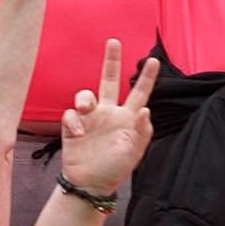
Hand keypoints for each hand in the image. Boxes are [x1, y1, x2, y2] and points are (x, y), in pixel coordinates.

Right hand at [54, 42, 158, 195]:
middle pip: (109, 80)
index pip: (139, 93)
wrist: (89, 183)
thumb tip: (145, 109)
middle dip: (111, 61)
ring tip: (85, 109)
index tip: (154, 60)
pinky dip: (73, 121)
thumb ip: (142, 131)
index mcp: (127, 118)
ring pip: (85, 94)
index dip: (147, 77)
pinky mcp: (72, 127)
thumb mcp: (134, 153)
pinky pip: (70, 114)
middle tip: (114, 42)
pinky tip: (78, 134)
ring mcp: (90, 119)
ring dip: (84, 98)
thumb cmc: (115, 169)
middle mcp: (109, 113)